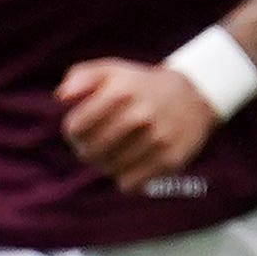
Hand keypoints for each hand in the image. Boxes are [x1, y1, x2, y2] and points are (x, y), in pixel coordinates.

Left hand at [57, 52, 225, 192]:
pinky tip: (132, 162)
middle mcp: (141, 116)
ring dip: (107, 163)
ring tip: (116, 150)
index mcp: (121, 93)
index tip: (81, 128)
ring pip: (109, 169)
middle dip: (86, 150)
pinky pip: (130, 185)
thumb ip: (80, 77)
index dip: (73, 131)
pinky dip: (126, 178)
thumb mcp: (110, 70)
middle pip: (90, 152)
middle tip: (95, 144)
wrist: (194, 96)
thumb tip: (61, 97)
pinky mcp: (171, 160)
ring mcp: (158, 139)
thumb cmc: (139, 85)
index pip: (76, 127)